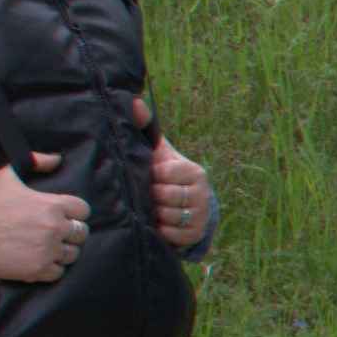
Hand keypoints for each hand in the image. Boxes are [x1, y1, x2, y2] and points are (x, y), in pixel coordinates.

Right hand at [0, 158, 88, 285]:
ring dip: (62, 251)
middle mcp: (55, 228)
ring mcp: (48, 250)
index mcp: (53, 205)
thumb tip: (56, 159)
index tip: (63, 215)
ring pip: (72, 254)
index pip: (83, 210)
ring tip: (47, 248)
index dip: (75, 213)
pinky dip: (51, 268)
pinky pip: (58, 272)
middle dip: (70, 232)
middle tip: (55, 233)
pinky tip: (40, 261)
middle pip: (81, 233)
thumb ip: (34, 162)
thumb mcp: (7, 175)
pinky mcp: (38, 269)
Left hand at [147, 134, 215, 248]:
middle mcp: (202, 193)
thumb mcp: (157, 153)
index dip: (152, 177)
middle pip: (166, 196)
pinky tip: (158, 223)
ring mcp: (201, 215)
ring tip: (152, 209)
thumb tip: (134, 102)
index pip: (166, 173)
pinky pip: (172, 234)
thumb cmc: (164, 176)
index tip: (150, 177)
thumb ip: (146, 128)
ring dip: (155, 214)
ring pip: (168, 216)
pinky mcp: (196, 234)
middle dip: (152, 197)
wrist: (184, 207)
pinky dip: (161, 230)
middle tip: (148, 195)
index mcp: (194, 171)